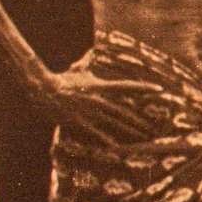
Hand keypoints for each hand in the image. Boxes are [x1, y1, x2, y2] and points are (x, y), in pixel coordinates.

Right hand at [43, 70, 158, 143]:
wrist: (43, 90)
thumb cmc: (62, 79)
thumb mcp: (77, 70)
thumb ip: (87, 63)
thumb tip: (90, 53)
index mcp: (100, 86)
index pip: (127, 86)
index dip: (144, 87)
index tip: (159, 89)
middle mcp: (98, 99)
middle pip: (124, 111)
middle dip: (140, 120)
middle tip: (154, 127)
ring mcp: (90, 112)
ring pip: (115, 123)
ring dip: (130, 131)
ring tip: (143, 137)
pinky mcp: (80, 122)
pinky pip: (97, 133)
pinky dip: (108, 140)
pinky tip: (118, 147)